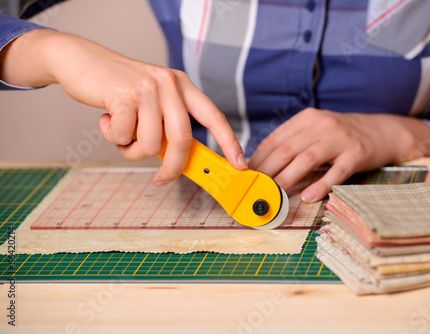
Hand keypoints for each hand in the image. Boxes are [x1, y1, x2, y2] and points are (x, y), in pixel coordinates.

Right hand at [0, 29, 246, 185]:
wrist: (82, 61)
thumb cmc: (119, 89)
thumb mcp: (153, 102)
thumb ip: (168, 126)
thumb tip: (182, 161)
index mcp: (182, 86)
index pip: (213, 117)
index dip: (229, 143)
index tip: (240, 164)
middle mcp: (169, 84)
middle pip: (182, 141)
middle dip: (172, 168)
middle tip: (160, 179)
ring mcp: (147, 88)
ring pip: (149, 145)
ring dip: (131, 149)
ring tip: (121, 131)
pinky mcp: (123, 95)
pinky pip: (124, 138)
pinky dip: (113, 138)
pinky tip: (106, 119)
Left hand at [248, 108, 429, 201]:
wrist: (382, 131)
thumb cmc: (342, 136)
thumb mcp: (316, 131)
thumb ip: (293, 144)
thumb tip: (263, 166)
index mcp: (306, 119)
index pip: (275, 139)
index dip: (257, 158)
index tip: (246, 175)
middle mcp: (321, 125)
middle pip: (287, 149)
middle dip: (267, 171)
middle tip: (254, 189)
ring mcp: (339, 138)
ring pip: (307, 159)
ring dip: (287, 179)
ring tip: (274, 195)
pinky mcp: (356, 154)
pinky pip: (336, 172)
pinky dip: (320, 185)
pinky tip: (308, 197)